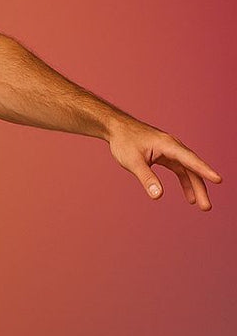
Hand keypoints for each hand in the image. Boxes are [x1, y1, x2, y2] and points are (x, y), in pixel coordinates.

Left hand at [107, 119, 221, 208]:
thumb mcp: (133, 162)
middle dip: (201, 187)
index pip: (190, 160)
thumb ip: (146, 178)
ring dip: (195, 186)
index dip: (204, 170)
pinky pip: (180, 169)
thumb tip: (158, 195)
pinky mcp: (165, 155)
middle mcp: (173, 147)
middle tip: (206, 207)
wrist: (117, 129)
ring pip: (188, 170)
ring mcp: (170, 151)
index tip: (218, 179)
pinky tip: (189, 195)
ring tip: (201, 205)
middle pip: (192, 168)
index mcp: (168, 145)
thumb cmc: (124, 142)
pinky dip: (185, 181)